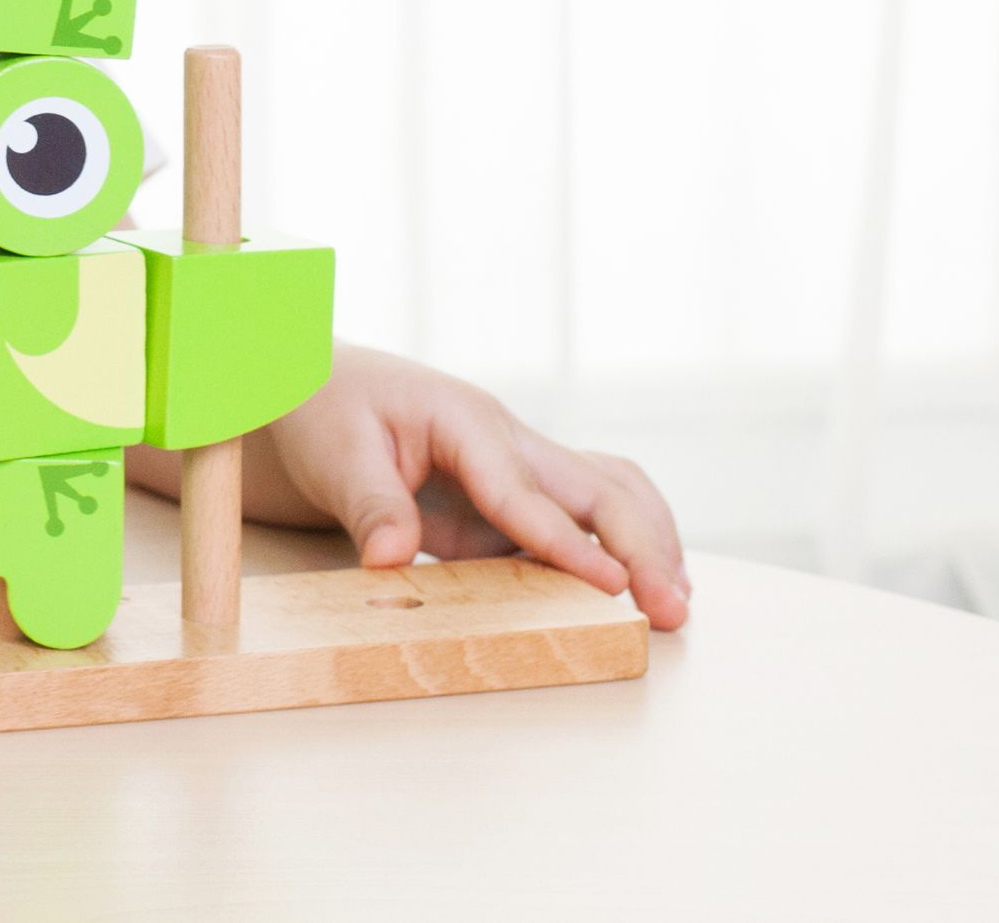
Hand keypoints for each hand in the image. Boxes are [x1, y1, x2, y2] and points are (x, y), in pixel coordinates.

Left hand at [249, 346, 690, 630]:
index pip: (523, 489)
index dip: (568, 541)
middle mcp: (508, 439)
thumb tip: (387, 560)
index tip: (612, 584)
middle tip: (670, 610)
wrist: (323, 388)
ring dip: (648, 541)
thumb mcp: (333, 452)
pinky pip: (583, 517)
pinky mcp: (513, 499)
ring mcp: (518, 467)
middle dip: (641, 546)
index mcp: (465, 420)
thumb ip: (367, 503)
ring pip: (609, 493)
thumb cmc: (327, 409)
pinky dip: (621, 547)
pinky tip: (642, 588)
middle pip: (597, 486)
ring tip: (675, 604)